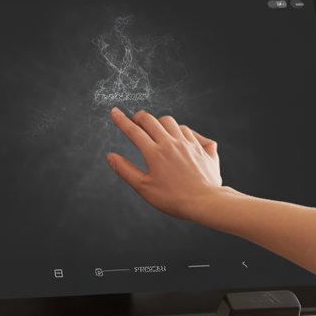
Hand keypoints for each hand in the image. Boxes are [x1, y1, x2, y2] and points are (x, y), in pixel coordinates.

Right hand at [106, 107, 223, 220]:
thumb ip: (125, 170)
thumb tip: (110, 156)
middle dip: (139, 118)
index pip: (133, 131)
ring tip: (156, 130)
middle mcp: (171, 143)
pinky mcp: (203, 148)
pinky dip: (182, 131)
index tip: (114, 112)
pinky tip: (180, 137)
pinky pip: (191, 132)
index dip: (121, 120)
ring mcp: (189, 143)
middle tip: (135, 122)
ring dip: (160, 123)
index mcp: (154, 153)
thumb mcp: (144, 188)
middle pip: (151, 120)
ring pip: (171, 122)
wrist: (205, 202)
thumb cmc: (173, 199)